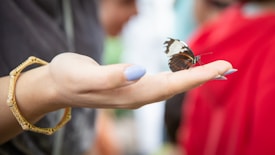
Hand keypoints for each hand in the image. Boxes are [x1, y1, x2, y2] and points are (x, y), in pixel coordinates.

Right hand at [49, 53, 233, 108]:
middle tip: (228, 67)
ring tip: (215, 70)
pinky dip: (178, 76)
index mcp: (129, 93)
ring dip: (194, 78)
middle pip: (176, 87)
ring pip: (171, 86)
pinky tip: (185, 72)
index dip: (196, 77)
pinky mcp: (131, 87)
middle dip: (203, 78)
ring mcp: (134, 93)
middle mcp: (136, 96)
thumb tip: (139, 71)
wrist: (57, 86)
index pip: (170, 86)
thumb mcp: (83, 74)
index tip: (221, 68)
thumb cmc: (68, 77)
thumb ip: (111, 75)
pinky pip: (162, 82)